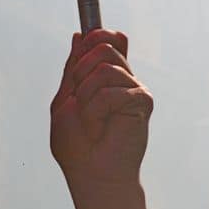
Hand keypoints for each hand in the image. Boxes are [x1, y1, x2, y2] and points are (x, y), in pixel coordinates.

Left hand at [50, 30, 152, 208]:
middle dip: (79, 73)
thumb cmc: (76, 144)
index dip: (92, 37)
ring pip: (103, 69)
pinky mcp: (143, 101)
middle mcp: (122, 78)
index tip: (80, 49)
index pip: (104, 39)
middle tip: (78, 100)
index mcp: (104, 76)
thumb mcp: (66, 100)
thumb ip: (74, 68)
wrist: (90, 173)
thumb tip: (81, 34)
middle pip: (102, 45)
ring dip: (85, 98)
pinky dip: (96, 112)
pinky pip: (112, 92)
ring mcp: (134, 88)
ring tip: (90, 122)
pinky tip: (100, 129)